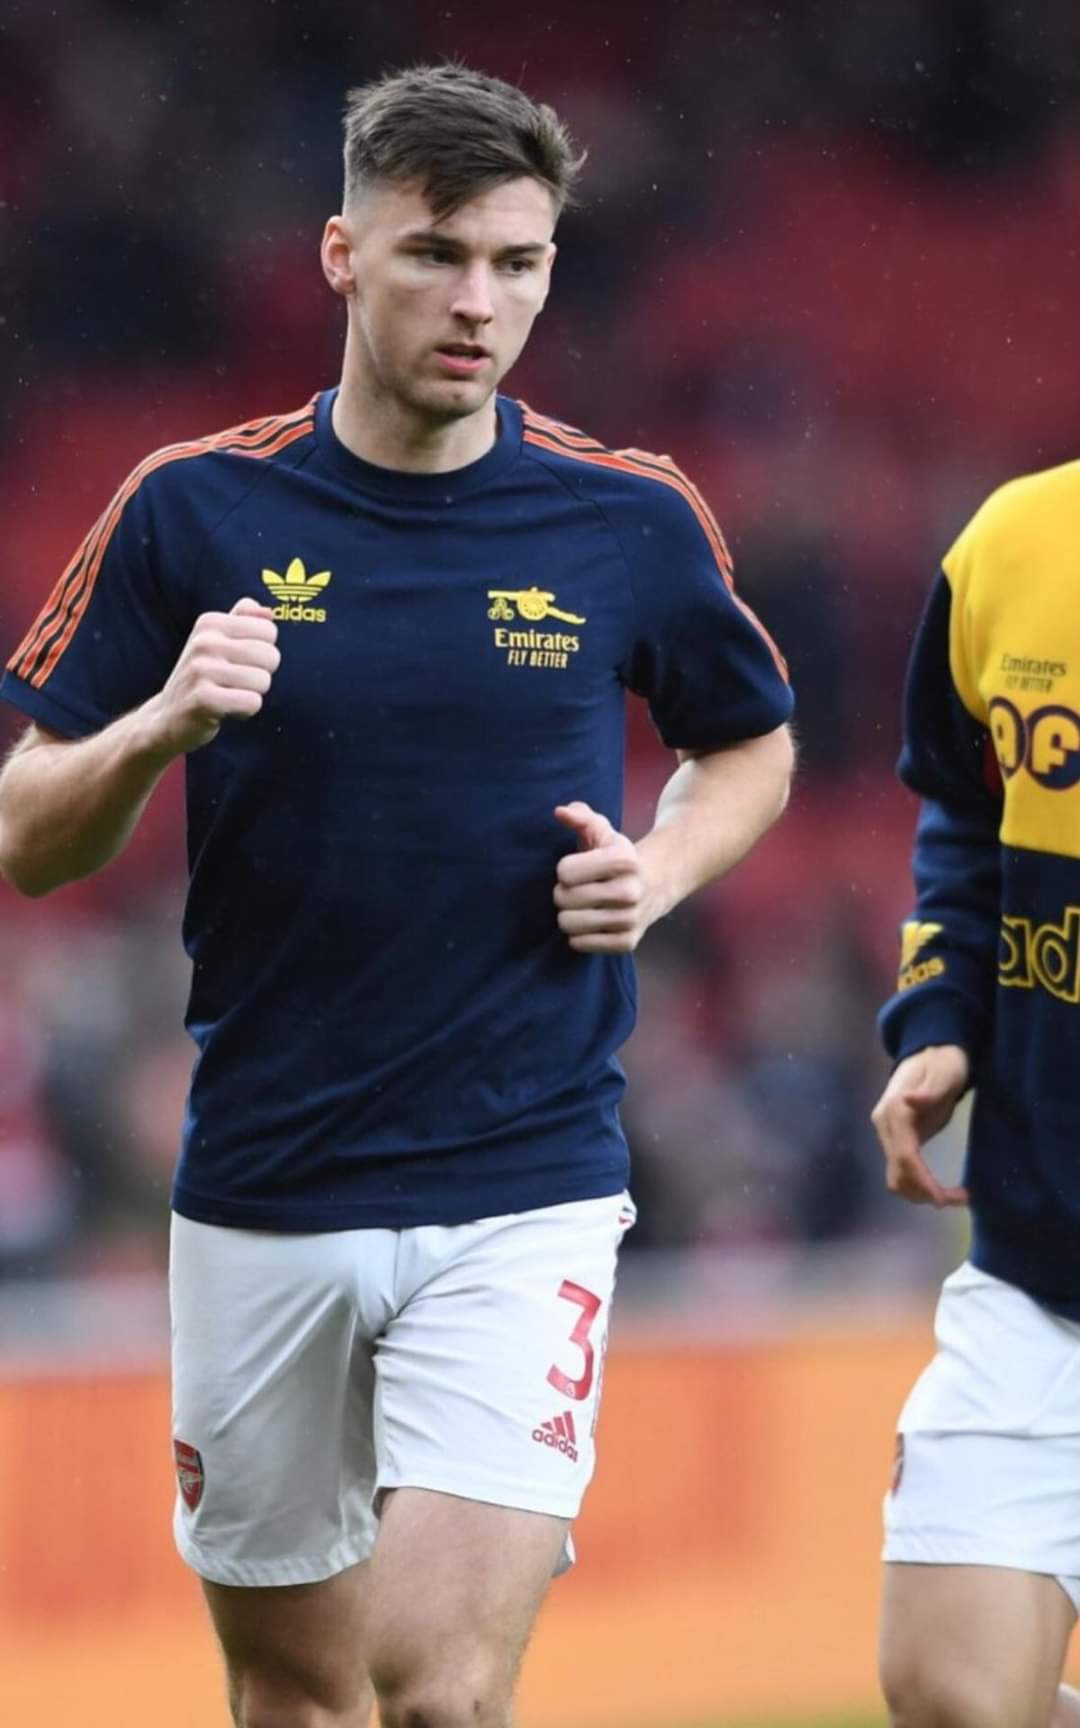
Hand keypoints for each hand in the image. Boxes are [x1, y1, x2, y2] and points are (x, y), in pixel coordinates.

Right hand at [145, 599, 280, 758]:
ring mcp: (201, 669)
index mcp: (210, 622)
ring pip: (263, 681)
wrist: (168, 716)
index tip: (237, 662)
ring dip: (251, 694)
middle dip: (260, 675)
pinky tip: (224, 710)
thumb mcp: (217, 641)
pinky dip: (245, 711)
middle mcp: (204, 642)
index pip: (268, 631)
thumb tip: (268, 612)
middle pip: (270, 656)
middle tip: (234, 683)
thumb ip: (243, 620)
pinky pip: (252, 702)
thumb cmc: (202, 677)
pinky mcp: (203, 699)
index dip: (261, 652)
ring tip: (228, 695)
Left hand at [553, 801, 654, 952]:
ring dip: (568, 915)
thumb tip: (560, 812)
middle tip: (578, 889)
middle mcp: (630, 891)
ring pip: (568, 924)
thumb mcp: (603, 831)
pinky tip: (591, 922)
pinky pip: (579, 944)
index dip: (565, 869)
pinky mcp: (627, 942)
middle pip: (563, 899)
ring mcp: (630, 919)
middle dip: (563, 893)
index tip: (578, 868)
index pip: (564, 872)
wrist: (657, 882)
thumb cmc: (617, 855)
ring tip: (583, 906)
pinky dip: (578, 936)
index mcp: (624, 860)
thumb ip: (581, 817)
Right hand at [870, 1044, 970, 1206]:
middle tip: (959, 1199)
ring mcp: (888, 1133)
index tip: (944, 1199)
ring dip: (921, 1193)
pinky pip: (902, 1171)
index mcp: (894, 1111)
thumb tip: (909, 1101)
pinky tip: (940, 1188)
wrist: (932, 1051)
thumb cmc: (942, 1062)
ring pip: (896, 1177)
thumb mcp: (942, 1072)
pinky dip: (918, 1186)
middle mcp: (885, 1125)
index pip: (904, 1156)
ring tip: (953, 1196)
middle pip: (898, 1172)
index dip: (922, 1181)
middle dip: (925, 1192)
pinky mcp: (897, 1139)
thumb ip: (929, 1089)